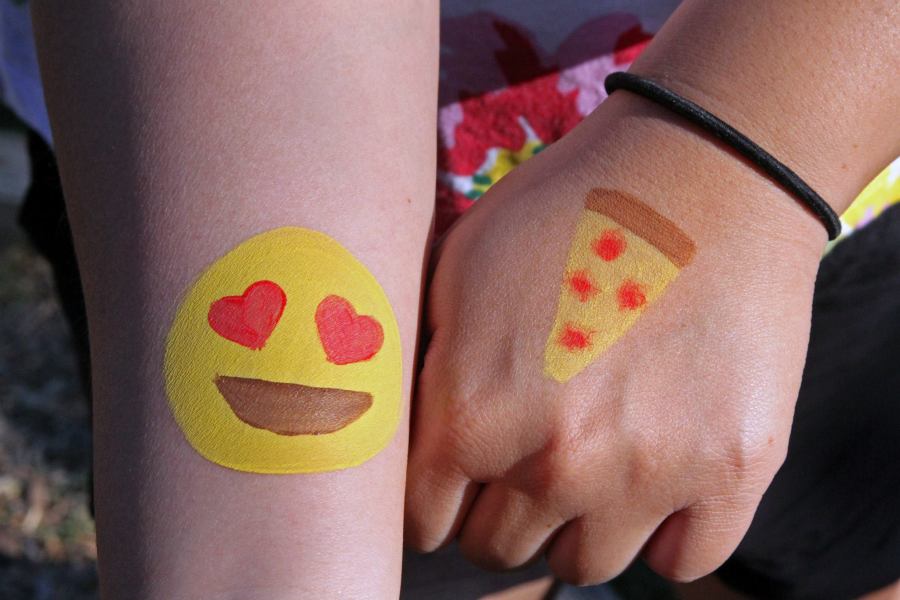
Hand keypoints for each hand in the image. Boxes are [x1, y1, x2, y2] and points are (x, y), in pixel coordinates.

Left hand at [405, 94, 825, 583]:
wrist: (705, 168)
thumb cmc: (569, 208)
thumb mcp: (458, 267)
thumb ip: (424, 368)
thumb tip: (403, 437)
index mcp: (471, 412)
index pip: (423, 522)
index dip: (435, 499)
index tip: (457, 478)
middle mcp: (553, 460)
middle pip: (496, 549)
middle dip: (498, 509)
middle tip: (524, 456)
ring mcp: (647, 475)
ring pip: (582, 564)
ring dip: (575, 524)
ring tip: (590, 460)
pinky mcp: (731, 472)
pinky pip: (679, 561)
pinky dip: (661, 532)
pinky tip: (654, 477)